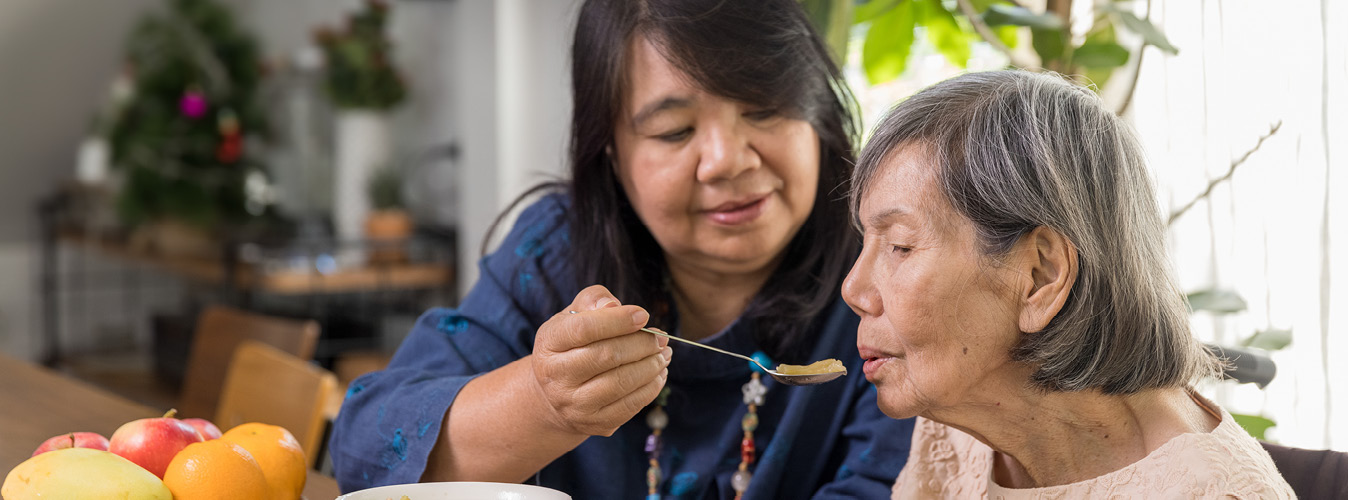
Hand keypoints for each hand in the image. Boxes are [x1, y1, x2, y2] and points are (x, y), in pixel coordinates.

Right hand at [531, 285, 671, 436]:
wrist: (556, 395)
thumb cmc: (572, 345)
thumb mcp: (573, 316)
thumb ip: (593, 300)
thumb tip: (613, 307)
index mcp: (549, 344)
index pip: (584, 329)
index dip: (618, 320)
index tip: (643, 315)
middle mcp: (556, 377)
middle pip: (607, 356)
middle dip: (642, 344)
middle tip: (661, 337)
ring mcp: (574, 404)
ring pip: (621, 383)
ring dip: (651, 365)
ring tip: (664, 353)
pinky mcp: (594, 423)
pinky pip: (630, 405)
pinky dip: (651, 387)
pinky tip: (659, 373)